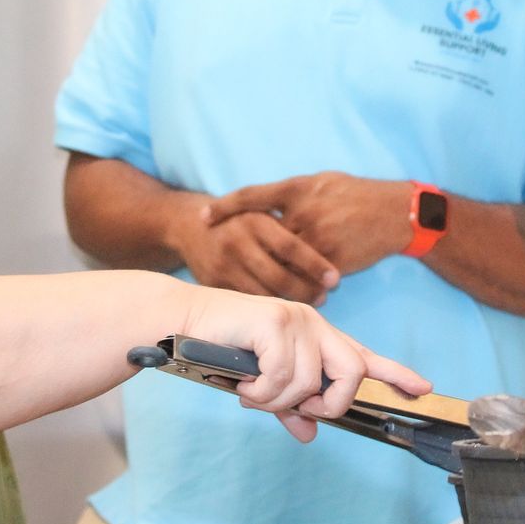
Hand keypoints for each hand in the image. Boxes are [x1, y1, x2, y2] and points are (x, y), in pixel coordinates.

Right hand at [165, 200, 339, 304]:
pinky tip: (284, 311)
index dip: (315, 265)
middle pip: (278, 275)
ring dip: (289, 303)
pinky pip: (247, 302)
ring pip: (263, 293)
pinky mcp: (214, 285)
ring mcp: (223, 266)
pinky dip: (267, 308)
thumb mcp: (261, 212)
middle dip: (305, 290)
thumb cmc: (239, 220)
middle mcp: (237, 242)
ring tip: (310, 307)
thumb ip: (289, 228)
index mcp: (254, 221)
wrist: (189, 226)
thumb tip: (330, 248)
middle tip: (324, 297)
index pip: (290, 247)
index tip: (335, 279)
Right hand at [179, 288, 430, 441]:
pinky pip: (283, 374)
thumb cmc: (223, 351)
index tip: (424, 389)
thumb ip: (289, 406)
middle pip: (352, 371)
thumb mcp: (262, 384)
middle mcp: (312, 324)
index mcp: (316, 336)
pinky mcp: (273, 321)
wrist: (184, 324)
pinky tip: (244, 385)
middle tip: (297, 409)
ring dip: (277, 401)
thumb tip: (309, 433)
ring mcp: (295, 319)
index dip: (396, 373)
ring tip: (252, 393)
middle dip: (330, 401)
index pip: (364, 355)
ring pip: (309, 381)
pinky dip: (263, 391)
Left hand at [204, 173, 413, 277]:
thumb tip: (264, 206)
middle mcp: (303, 212)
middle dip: (243, 252)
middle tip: (221, 261)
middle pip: (261, 238)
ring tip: (251, 285)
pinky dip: (294, 288)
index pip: (251, 196)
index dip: (224, 207)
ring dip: (267, 276)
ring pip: (281, 263)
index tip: (202, 218)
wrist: (396, 212)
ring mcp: (317, 238)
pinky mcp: (332, 260)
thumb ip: (292, 195)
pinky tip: (286, 295)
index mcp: (297, 189)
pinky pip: (304, 279)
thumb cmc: (356, 194)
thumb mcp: (320, 182)